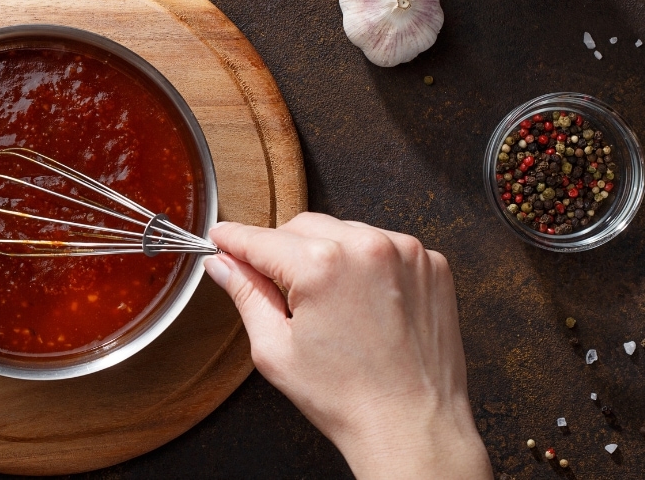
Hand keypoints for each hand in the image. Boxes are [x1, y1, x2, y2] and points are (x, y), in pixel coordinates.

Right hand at [205, 214, 489, 478]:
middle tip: (279, 290)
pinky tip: (363, 302)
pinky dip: (366, 263)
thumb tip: (223, 266)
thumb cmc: (347, 398)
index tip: (221, 238)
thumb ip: (246, 295)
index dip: (233, 239)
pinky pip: (383, 245)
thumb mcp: (275, 349)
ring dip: (326, 254)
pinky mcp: (431, 264)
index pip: (261, 239)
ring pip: (343, 232)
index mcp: (321, 265)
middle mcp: (367, 247)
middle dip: (283, 251)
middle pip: (301, 227)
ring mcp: (405, 252)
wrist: (412, 426)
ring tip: (330, 304)